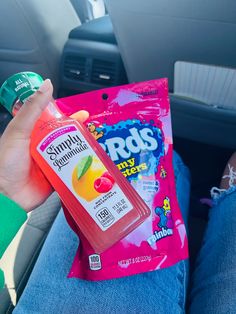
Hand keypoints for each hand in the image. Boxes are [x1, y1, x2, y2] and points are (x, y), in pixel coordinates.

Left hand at [0, 79, 87, 211]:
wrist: (6, 195)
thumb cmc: (6, 163)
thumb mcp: (19, 131)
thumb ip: (33, 108)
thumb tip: (47, 85)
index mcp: (34, 134)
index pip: (54, 121)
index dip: (68, 116)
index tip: (82, 113)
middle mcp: (44, 147)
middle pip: (66, 137)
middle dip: (80, 133)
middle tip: (92, 131)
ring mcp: (51, 162)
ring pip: (71, 152)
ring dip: (83, 149)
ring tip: (94, 146)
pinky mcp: (57, 176)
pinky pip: (72, 170)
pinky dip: (81, 167)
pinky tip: (90, 163)